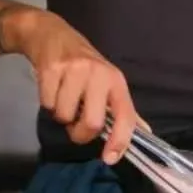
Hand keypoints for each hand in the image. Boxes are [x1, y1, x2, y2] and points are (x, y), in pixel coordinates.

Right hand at [21, 11, 138, 163]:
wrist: (53, 34)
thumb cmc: (85, 66)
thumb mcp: (108, 83)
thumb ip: (123, 110)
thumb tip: (145, 133)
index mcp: (116, 82)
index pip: (126, 116)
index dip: (120, 141)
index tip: (109, 158)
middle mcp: (99, 74)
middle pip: (92, 123)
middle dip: (79, 134)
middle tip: (75, 126)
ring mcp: (74, 70)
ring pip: (65, 116)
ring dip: (61, 116)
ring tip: (63, 100)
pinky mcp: (51, 68)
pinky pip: (47, 104)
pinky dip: (47, 104)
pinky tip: (52, 89)